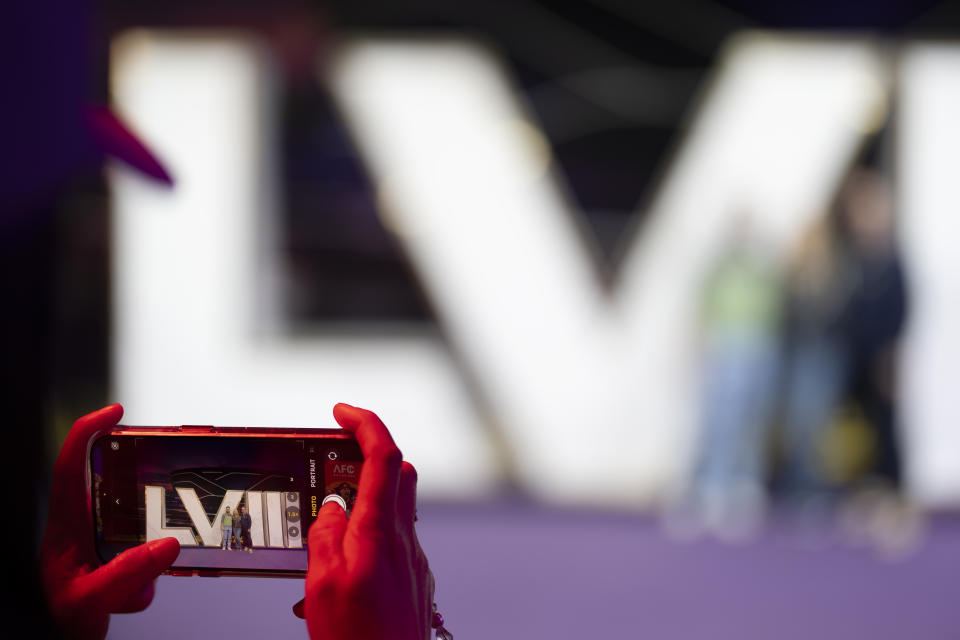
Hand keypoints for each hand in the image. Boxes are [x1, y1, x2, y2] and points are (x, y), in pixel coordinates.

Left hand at [41, 404, 179, 638]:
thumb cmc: (52, 621)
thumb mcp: (87, 603)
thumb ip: (125, 575)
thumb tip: (165, 546)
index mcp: (64, 528)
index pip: (71, 466)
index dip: (89, 432)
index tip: (115, 413)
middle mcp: (80, 531)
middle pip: (110, 488)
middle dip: (137, 494)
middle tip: (158, 488)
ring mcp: (97, 548)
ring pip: (135, 530)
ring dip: (143, 557)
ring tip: (133, 583)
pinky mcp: (113, 565)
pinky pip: (142, 558)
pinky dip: (146, 579)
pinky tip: (135, 597)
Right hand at [298, 403, 433, 639]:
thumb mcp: (322, 584)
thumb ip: (324, 536)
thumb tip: (331, 508)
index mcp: (379, 532)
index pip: (384, 456)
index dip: (366, 423)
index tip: (342, 412)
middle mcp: (404, 540)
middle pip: (398, 472)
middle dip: (367, 454)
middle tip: (331, 460)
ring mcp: (413, 559)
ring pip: (397, 505)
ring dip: (367, 497)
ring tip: (328, 521)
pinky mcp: (414, 578)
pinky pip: (394, 539)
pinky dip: (370, 534)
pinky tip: (343, 564)